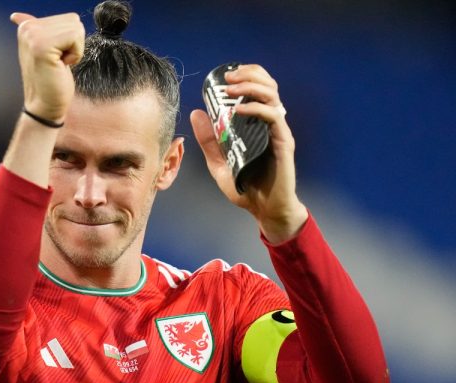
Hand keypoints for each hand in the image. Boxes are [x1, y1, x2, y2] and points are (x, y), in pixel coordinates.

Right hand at [10, 12, 84, 122]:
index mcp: (27, 26)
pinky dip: (75, 55)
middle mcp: (27, 27)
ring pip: (77, 29)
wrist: (44, 106)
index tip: (54, 57)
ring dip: (74, 50)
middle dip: (73, 44)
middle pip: (74, 21)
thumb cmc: (50, 82)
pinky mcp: (41, 46)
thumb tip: (17, 16)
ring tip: (58, 64)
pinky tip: (59, 66)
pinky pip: (76, 39)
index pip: (69, 18)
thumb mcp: (45, 51)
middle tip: (57, 62)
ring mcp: (32, 35)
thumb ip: (38, 31)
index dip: (69, 41)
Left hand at [190, 64, 306, 242]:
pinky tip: (239, 110)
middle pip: (268, 85)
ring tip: (232, 88)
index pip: (258, 88)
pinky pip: (273, 118)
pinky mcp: (283, 143)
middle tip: (228, 77)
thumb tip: (196, 113)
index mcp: (257, 124)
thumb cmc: (246, 187)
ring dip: (251, 87)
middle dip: (248, 74)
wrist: (264, 210)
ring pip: (272, 96)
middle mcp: (270, 123)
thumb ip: (209, 140)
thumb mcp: (219, 162)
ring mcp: (278, 132)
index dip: (246, 75)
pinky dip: (256, 109)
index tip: (225, 75)